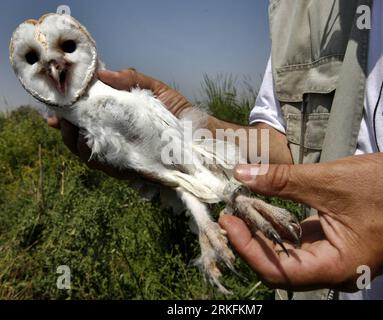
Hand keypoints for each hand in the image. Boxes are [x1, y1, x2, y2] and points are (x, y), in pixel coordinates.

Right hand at [47, 68, 191, 177]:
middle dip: (64, 128)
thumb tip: (103, 72)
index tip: (53, 107)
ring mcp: (122, 156)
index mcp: (119, 122)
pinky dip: (91, 155)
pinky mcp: (131, 168)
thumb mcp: (156, 91)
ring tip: (67, 126)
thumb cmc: (180, 113)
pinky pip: (104, 165)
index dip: (67, 116)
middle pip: (79, 139)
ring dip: (72, 140)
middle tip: (59, 116)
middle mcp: (117, 140)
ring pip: (86, 154)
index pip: (87, 121)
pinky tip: (83, 142)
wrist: (202, 135)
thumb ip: (132, 80)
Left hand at [219, 153, 382, 291]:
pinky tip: (266, 210)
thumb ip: (283, 181)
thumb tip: (243, 175)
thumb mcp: (330, 181)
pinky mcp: (335, 242)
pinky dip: (282, 227)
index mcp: (338, 267)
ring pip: (290, 255)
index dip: (249, 248)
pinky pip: (302, 242)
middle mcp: (335, 270)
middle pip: (281, 267)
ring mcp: (336, 258)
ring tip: (241, 211)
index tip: (229, 223)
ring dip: (265, 233)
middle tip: (230, 216)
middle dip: (252, 241)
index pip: (279, 271)